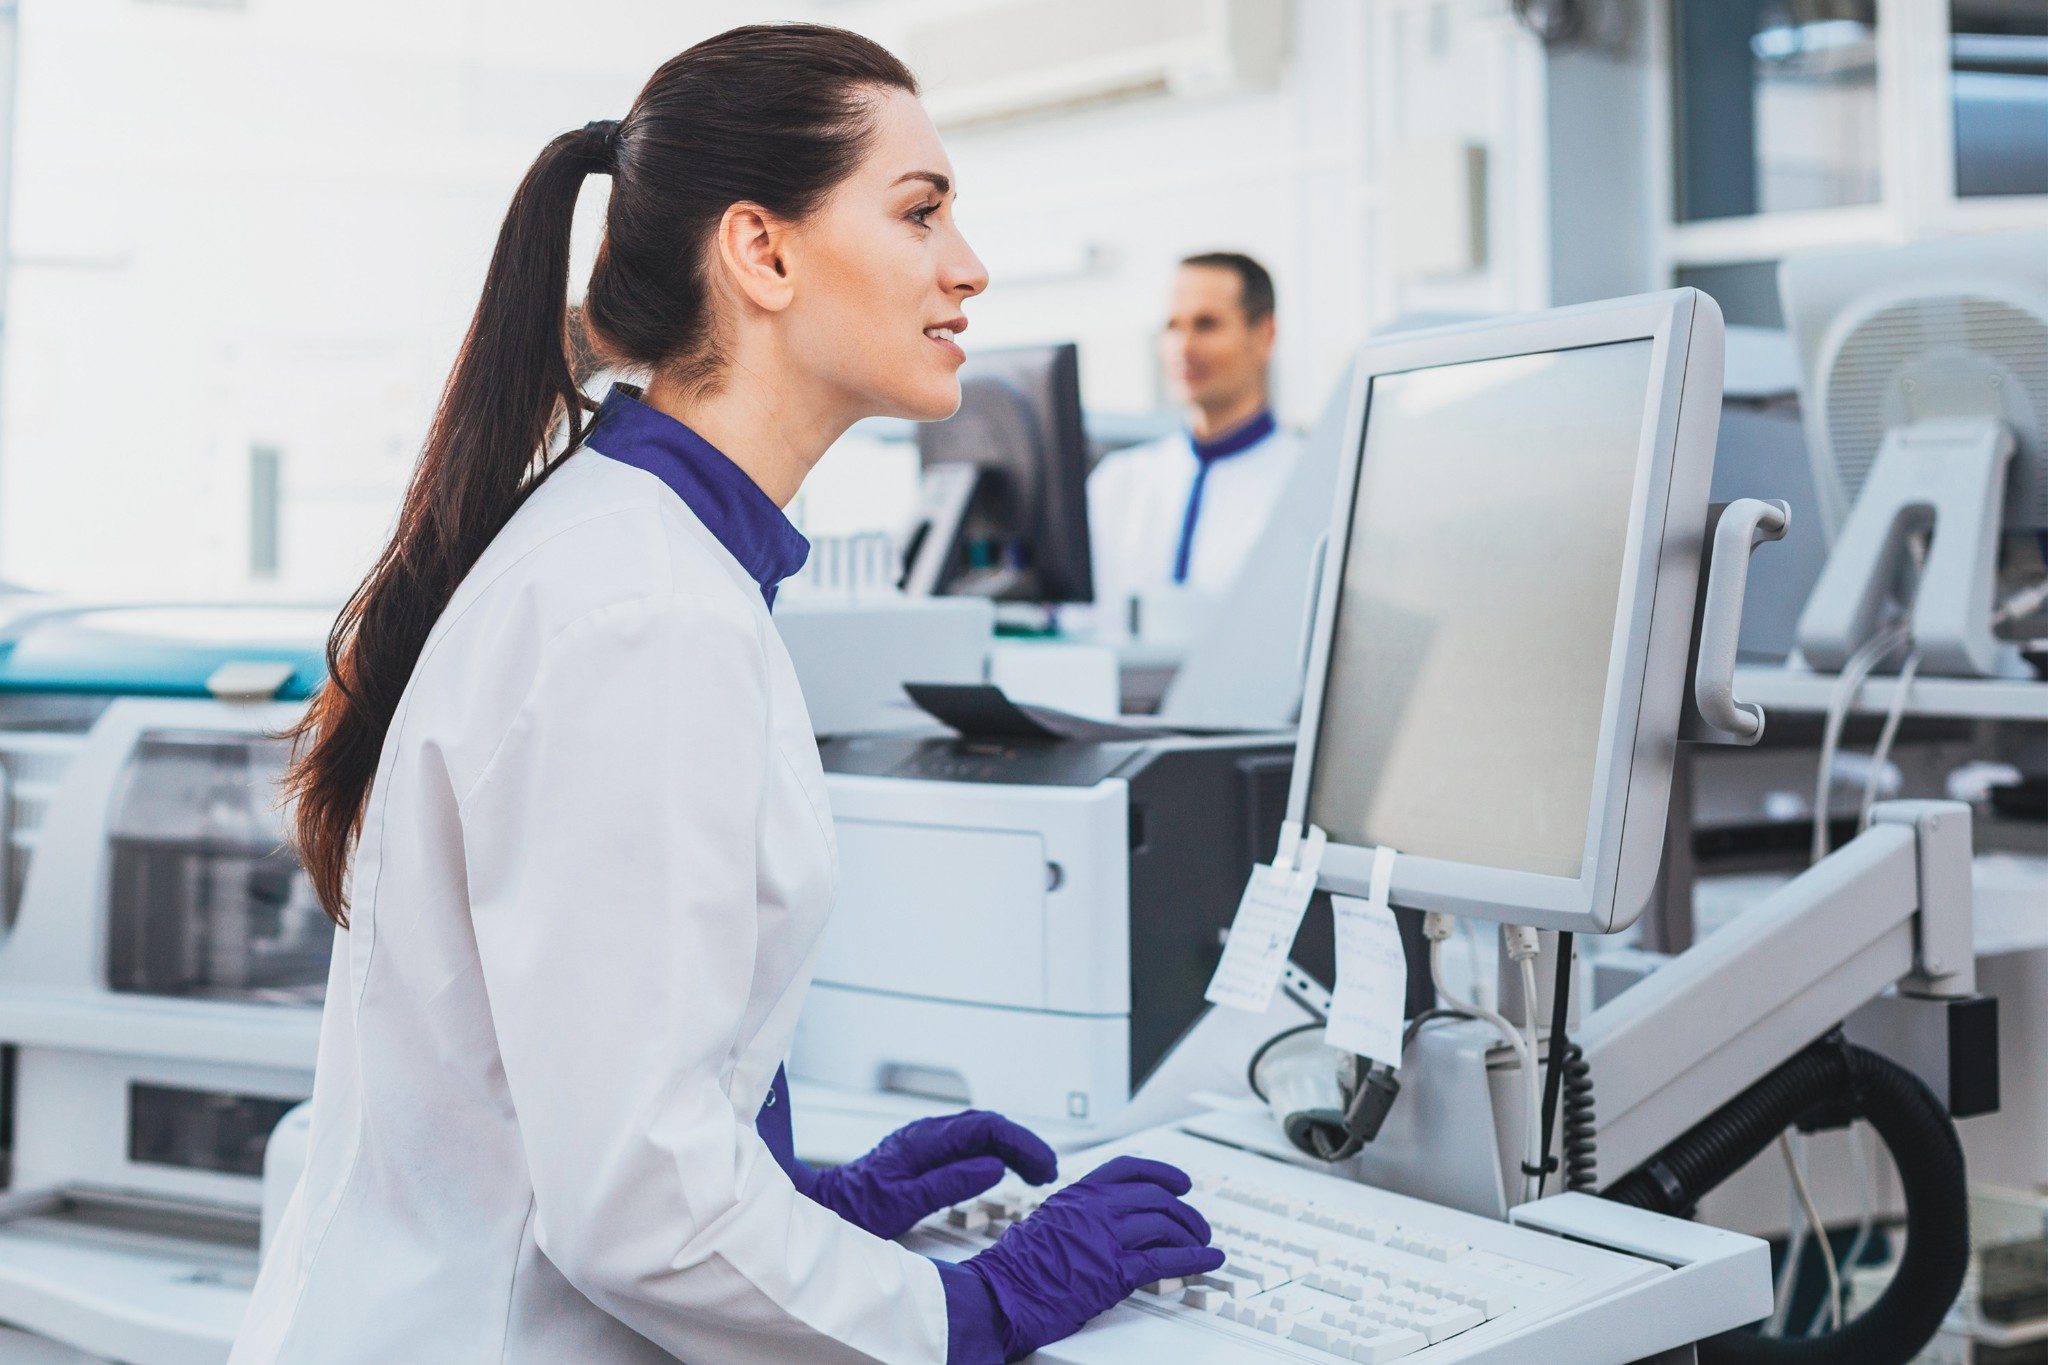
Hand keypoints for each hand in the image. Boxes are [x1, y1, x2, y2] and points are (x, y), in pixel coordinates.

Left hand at [809, 1110, 1057, 1239]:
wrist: (825, 1206)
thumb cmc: (857, 1207)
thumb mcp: (905, 1202)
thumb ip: (950, 1182)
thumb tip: (995, 1167)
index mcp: (927, 1139)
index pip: (987, 1127)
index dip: (1022, 1143)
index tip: (1044, 1165)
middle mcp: (929, 1134)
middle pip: (989, 1126)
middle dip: (1024, 1145)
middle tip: (1049, 1172)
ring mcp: (927, 1142)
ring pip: (981, 1134)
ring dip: (1012, 1150)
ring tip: (1036, 1173)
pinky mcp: (924, 1154)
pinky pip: (969, 1145)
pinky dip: (995, 1154)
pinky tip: (1005, 1170)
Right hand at [962, 1156, 1223, 1359]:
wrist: (999, 1295)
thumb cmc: (1016, 1269)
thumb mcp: (1047, 1223)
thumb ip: (1080, 1217)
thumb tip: (1112, 1225)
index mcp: (1078, 1194)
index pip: (1129, 1169)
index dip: (1162, 1173)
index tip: (1181, 1182)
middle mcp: (1094, 1208)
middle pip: (1156, 1197)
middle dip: (1184, 1212)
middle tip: (1197, 1226)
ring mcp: (1105, 1238)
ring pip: (1164, 1224)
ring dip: (1191, 1235)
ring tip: (1202, 1246)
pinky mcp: (1113, 1272)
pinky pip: (1165, 1260)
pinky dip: (1194, 1259)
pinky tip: (1209, 1261)